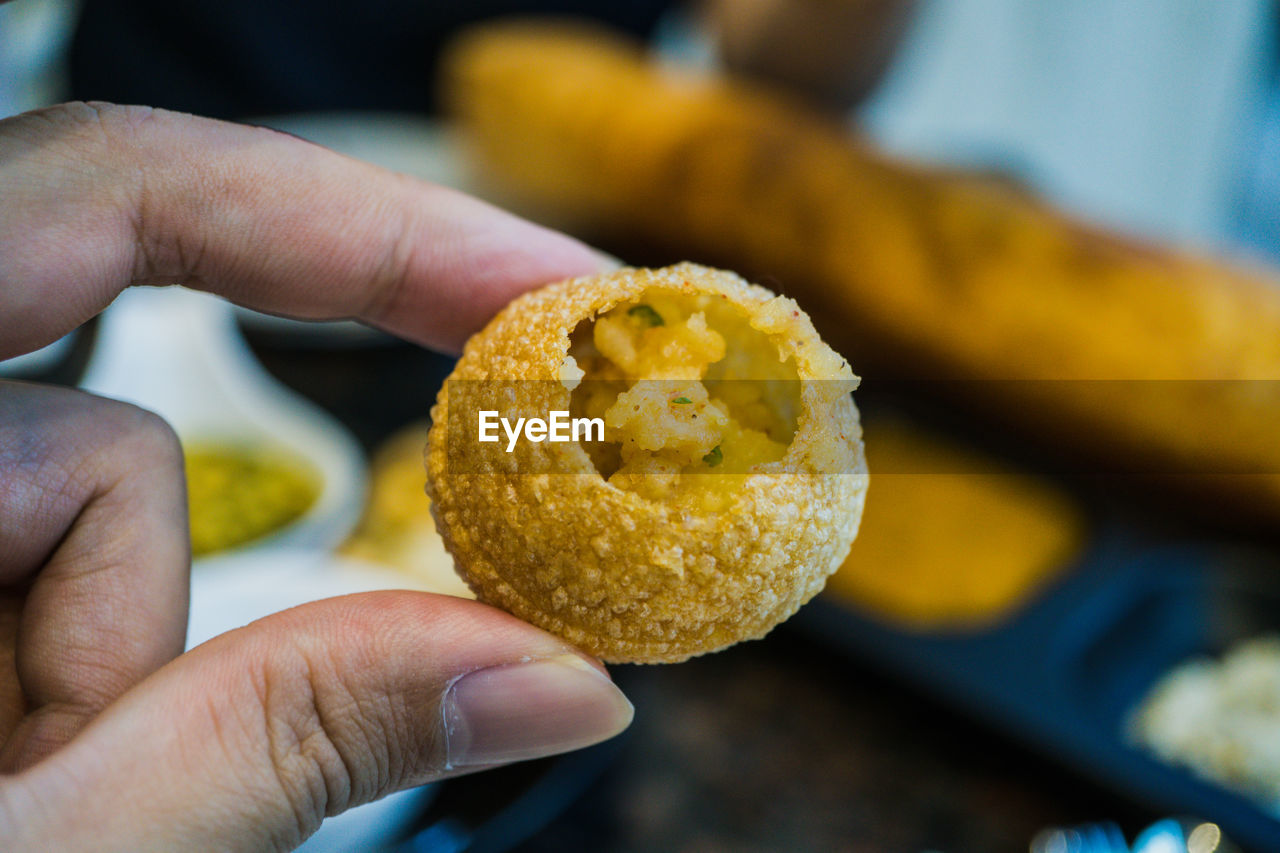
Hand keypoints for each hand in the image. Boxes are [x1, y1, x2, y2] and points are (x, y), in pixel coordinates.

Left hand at [0, 102, 631, 850]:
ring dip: (117, 628)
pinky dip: (78, 644)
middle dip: (289, 416)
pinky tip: (21, 758)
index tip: (540, 292)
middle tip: (512, 407)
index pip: (100, 201)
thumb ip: (287, 747)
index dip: (355, 225)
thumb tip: (551, 672)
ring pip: (82, 476)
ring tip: (40, 788)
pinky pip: (46, 539)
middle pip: (112, 324)